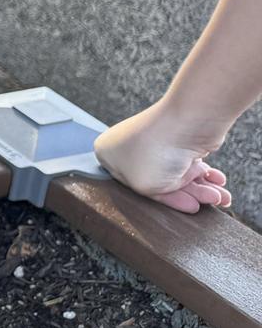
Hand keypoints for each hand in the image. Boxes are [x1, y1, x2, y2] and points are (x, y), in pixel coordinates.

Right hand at [93, 98, 232, 212]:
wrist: (188, 121)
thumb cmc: (158, 151)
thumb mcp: (144, 187)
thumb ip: (153, 194)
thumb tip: (169, 189)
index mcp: (108, 154)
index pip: (133, 187)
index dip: (162, 201)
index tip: (186, 206)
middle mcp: (128, 146)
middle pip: (159, 182)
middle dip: (188, 194)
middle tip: (208, 201)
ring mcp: (153, 142)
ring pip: (178, 173)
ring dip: (202, 188)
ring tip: (220, 195)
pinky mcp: (176, 138)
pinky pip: (189, 162)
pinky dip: (205, 174)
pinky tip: (218, 182)